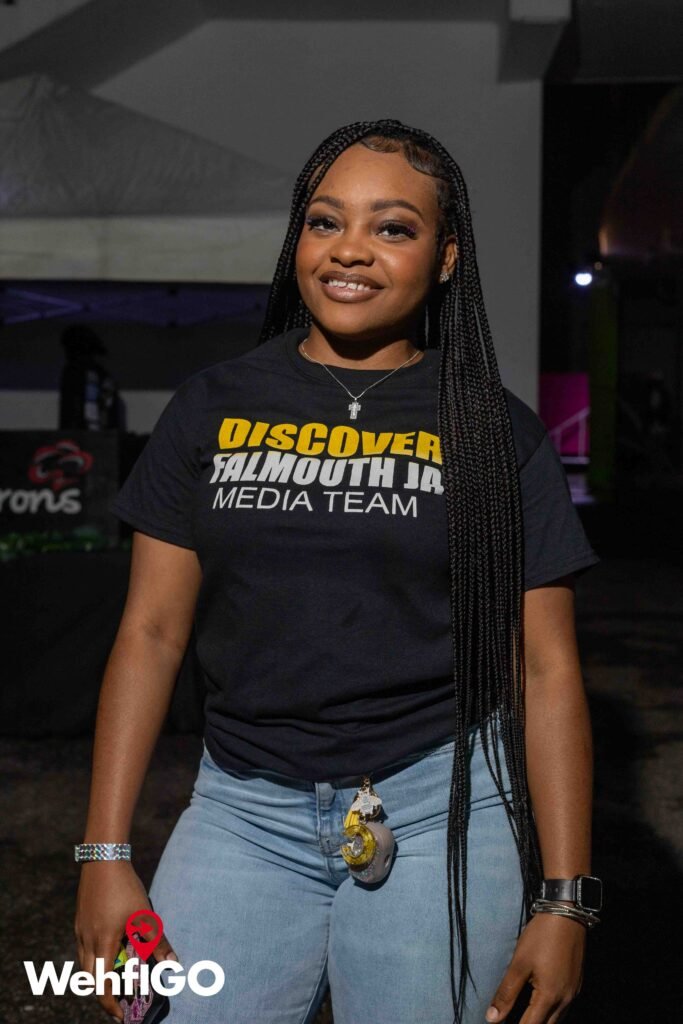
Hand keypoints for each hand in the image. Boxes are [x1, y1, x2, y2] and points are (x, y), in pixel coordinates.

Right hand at [74, 860, 176, 1020]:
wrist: (103, 858)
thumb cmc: (125, 886)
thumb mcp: (144, 915)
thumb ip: (157, 942)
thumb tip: (173, 964)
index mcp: (103, 943)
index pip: (101, 986)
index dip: (110, 1004)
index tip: (121, 1015)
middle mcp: (87, 940)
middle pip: (90, 979)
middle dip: (104, 994)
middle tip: (120, 1001)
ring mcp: (80, 930)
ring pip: (86, 964)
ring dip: (100, 975)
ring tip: (119, 977)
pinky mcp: (80, 921)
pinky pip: (85, 949)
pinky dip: (97, 958)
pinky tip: (113, 949)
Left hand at [484, 911, 586, 1022]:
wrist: (568, 915)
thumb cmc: (541, 936)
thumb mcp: (519, 963)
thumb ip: (506, 993)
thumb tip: (492, 1018)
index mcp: (549, 997)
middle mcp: (565, 1000)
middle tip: (511, 1020)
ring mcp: (573, 993)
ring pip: (556, 1020)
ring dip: (540, 1020)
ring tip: (523, 1016)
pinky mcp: (576, 985)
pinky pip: (563, 1008)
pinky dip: (549, 1012)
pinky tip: (538, 1005)